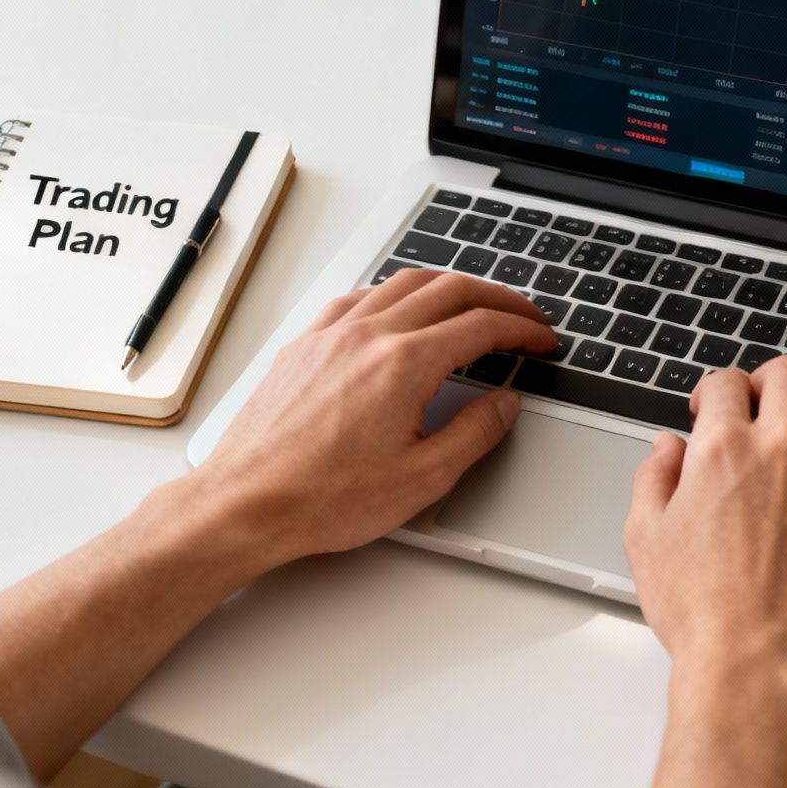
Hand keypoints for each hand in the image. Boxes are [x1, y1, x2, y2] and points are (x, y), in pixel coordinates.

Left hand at [186, 268, 554, 569]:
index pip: (480, 326)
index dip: (521, 328)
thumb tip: (504, 405)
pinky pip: (358, 297)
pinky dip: (393, 293)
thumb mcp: (422, 478)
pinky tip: (398, 310)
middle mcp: (367, 336)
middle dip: (496, 296)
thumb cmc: (322, 499)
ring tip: (472, 302)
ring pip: (402, 283)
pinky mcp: (304, 345)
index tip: (541, 338)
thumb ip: (474, 433)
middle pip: (448, 289)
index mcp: (403, 364)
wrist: (245, 505)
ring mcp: (331, 335)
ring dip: (448, 285)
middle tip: (522, 314)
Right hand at [623, 357, 786, 683]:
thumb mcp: (646, 539)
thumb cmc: (702, 611)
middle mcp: (779, 449)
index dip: (716, 392)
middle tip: (760, 408)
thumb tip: (666, 448)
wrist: (755, 659)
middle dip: (767, 382)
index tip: (714, 412)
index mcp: (722, 450)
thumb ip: (652, 479)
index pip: (726, 381)